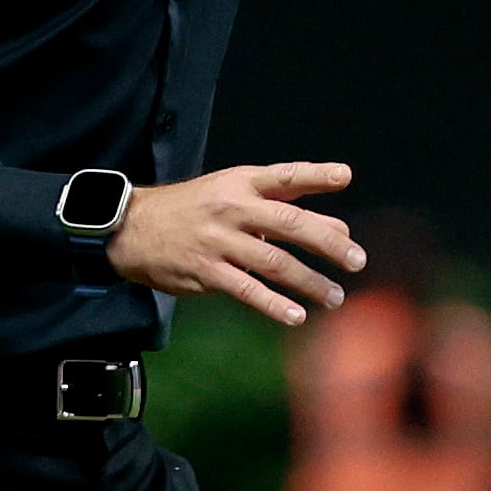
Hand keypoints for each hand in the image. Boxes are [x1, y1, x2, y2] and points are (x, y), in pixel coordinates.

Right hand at [107, 161, 365, 326]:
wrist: (133, 228)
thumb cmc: (197, 208)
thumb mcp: (234, 192)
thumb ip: (285, 205)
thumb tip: (339, 227)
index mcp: (242, 183)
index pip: (284, 175)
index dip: (315, 175)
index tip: (345, 176)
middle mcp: (232, 208)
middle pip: (288, 222)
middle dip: (327, 241)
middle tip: (357, 259)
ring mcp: (218, 241)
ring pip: (273, 262)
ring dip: (308, 282)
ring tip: (335, 296)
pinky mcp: (205, 272)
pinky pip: (246, 290)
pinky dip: (273, 305)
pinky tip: (296, 315)